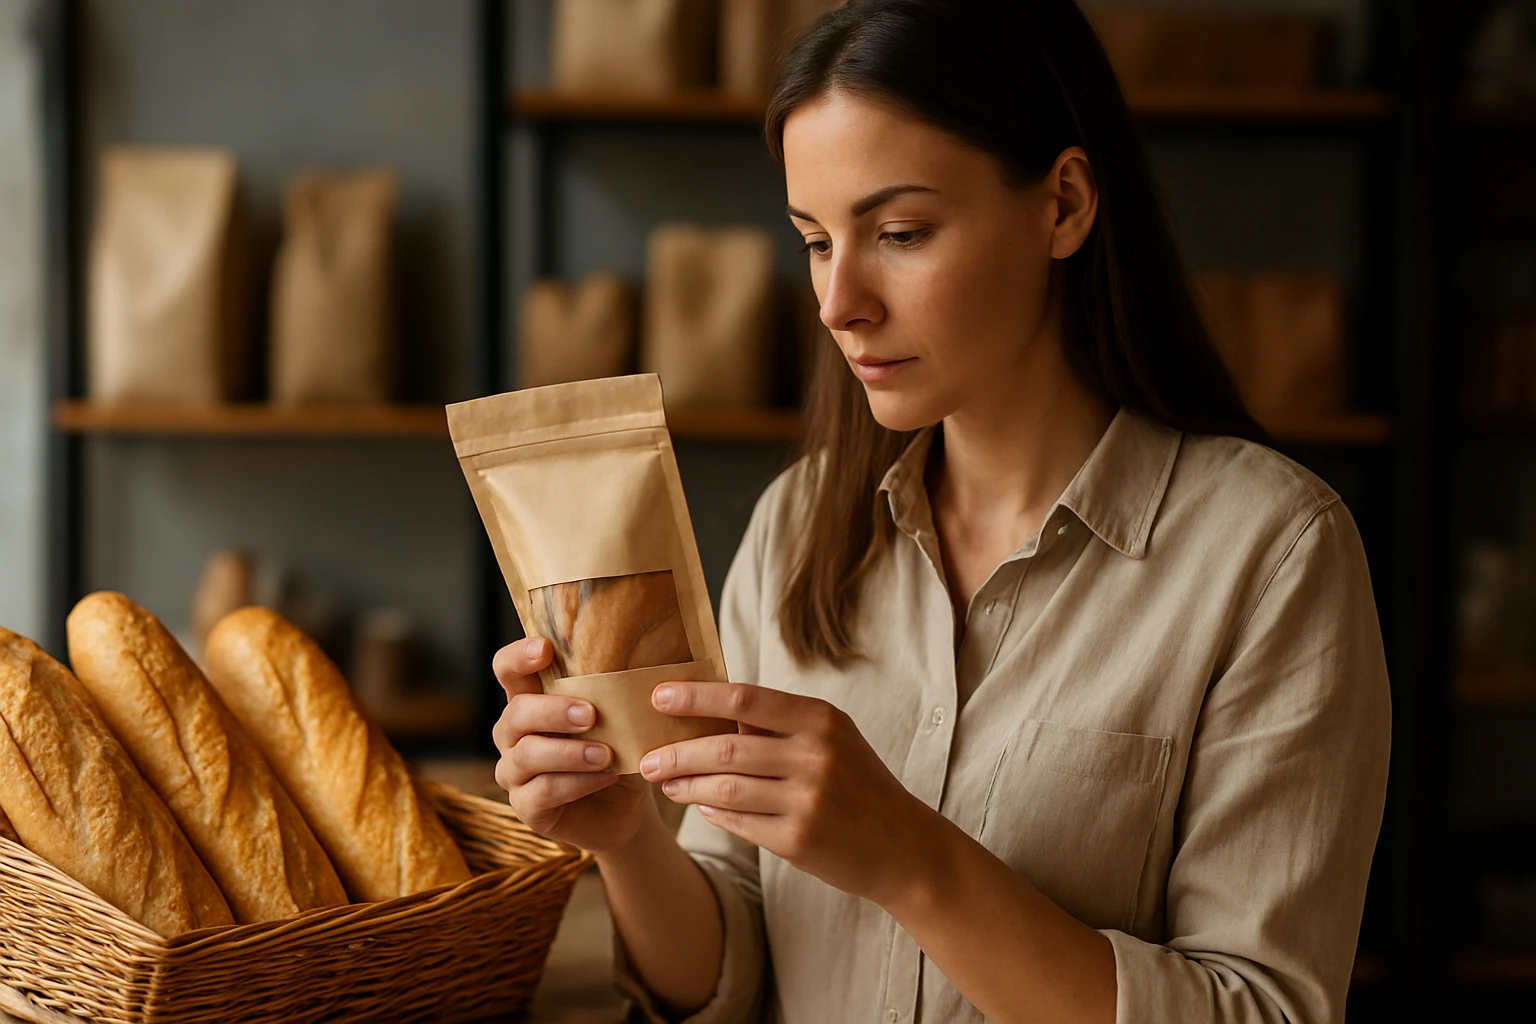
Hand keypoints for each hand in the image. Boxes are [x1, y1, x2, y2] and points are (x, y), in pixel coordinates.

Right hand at [491, 637, 653, 854]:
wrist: (626, 807)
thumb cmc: (619, 750)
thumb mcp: (619, 715)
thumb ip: (614, 688)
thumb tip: (641, 652)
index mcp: (531, 700)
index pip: (508, 670)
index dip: (518, 657)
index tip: (544, 649)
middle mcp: (513, 734)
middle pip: (516, 712)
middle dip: (553, 711)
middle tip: (591, 714)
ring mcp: (515, 772)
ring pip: (527, 754)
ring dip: (570, 752)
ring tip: (606, 754)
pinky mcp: (526, 806)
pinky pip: (543, 791)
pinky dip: (577, 782)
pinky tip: (607, 776)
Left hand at [638, 681, 939, 905]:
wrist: (902, 845)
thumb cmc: (858, 782)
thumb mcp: (831, 738)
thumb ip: (778, 724)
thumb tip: (708, 708)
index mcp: (821, 720)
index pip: (744, 699)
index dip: (696, 697)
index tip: (658, 697)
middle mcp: (815, 756)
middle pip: (724, 749)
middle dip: (677, 753)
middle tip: (646, 757)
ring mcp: (807, 801)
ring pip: (724, 788)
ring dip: (686, 785)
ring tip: (666, 782)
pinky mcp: (797, 840)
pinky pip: (738, 822)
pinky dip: (714, 811)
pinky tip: (702, 804)